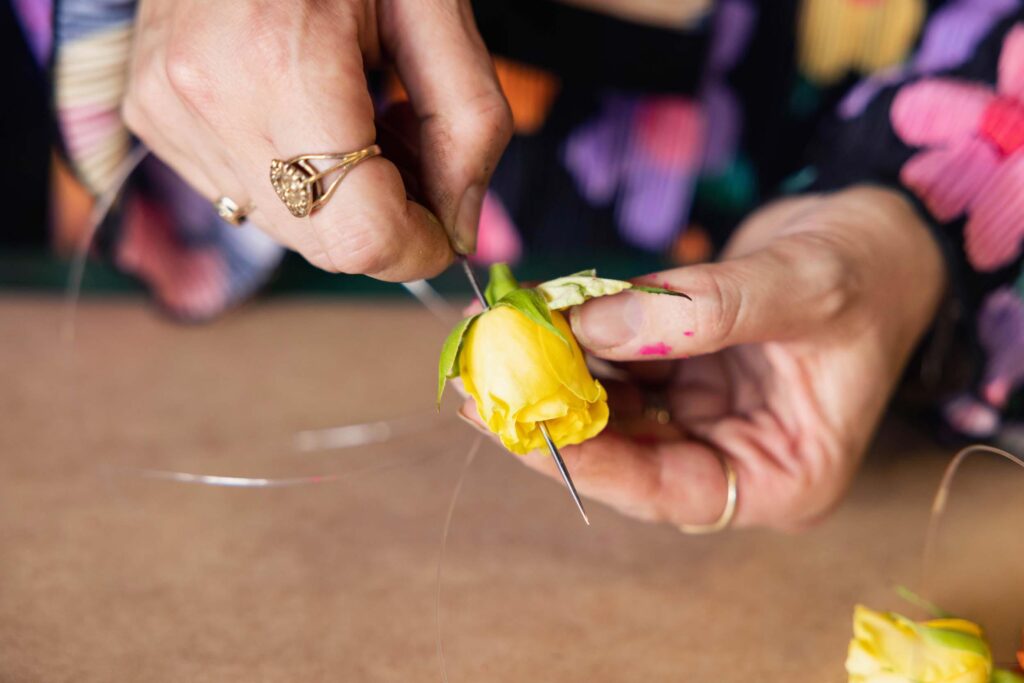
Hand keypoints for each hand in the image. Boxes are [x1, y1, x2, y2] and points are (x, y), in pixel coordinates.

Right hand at [123, 0, 511, 279]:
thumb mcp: (434, 10)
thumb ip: (468, 125)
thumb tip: (460, 232)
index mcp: (283, 62)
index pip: (361, 237)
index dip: (419, 249)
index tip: (447, 225)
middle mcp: (208, 98)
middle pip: (324, 244)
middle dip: (385, 219)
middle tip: (408, 145)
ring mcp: (166, 110)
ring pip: (285, 227)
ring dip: (341, 200)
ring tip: (360, 115)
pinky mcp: (151, 115)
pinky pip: (245, 194)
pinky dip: (295, 180)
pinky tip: (311, 116)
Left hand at [466, 187, 944, 529]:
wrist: (884, 232)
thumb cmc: (872, 270)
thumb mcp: (805, 287)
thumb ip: (704, 311)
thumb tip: (591, 324)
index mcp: (783, 475)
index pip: (670, 490)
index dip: (594, 463)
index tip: (527, 423)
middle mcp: (736, 455)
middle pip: (627, 453)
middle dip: (555, 413)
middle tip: (482, 380)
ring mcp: (706, 413)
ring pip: (612, 405)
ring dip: (555, 370)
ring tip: (498, 337)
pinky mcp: (684, 372)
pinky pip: (618, 362)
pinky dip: (578, 336)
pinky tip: (537, 309)